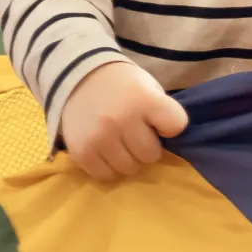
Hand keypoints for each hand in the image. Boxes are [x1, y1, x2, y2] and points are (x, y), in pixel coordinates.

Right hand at [59, 61, 188, 181]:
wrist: (75, 75)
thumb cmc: (120, 84)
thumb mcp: (146, 86)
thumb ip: (160, 112)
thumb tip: (167, 144)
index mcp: (142, 98)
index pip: (176, 125)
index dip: (168, 124)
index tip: (156, 119)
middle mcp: (121, 119)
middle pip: (151, 154)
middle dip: (145, 145)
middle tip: (133, 131)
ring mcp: (100, 137)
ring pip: (130, 168)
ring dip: (127, 157)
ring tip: (117, 140)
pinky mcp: (82, 152)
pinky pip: (106, 175)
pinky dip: (107, 165)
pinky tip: (103, 148)